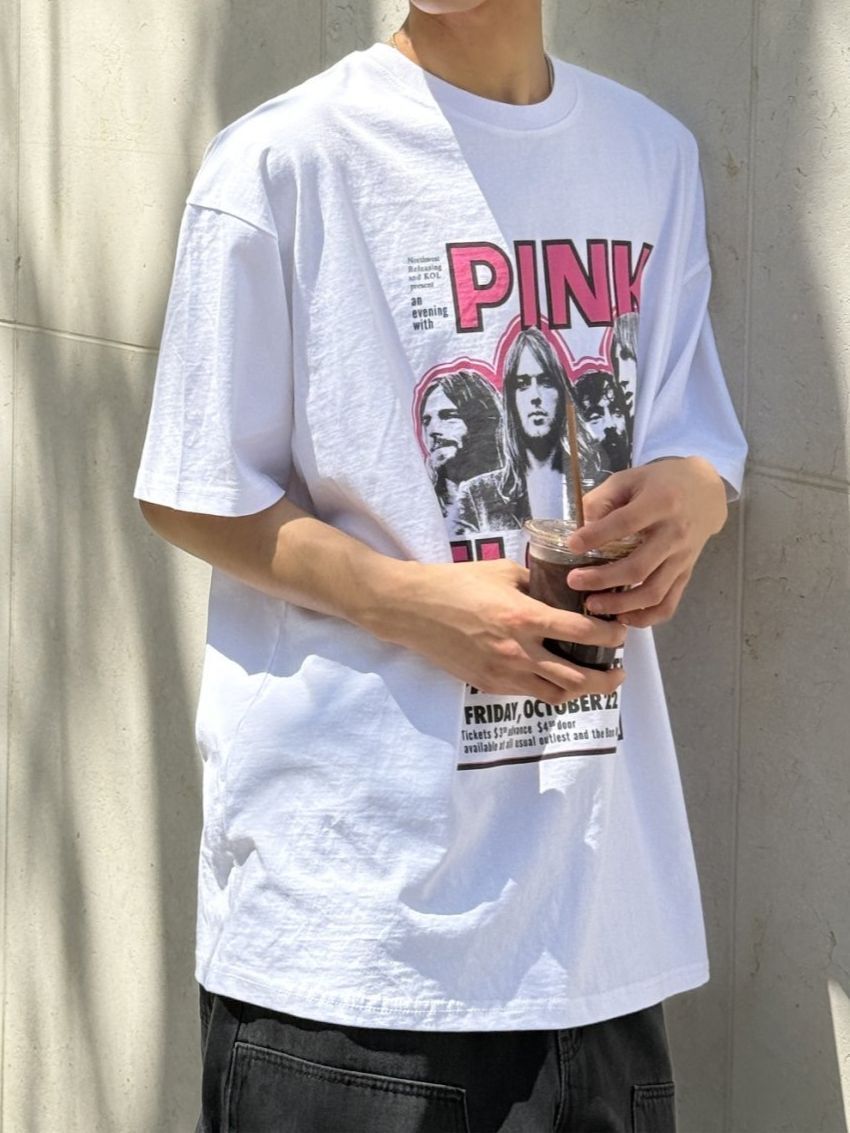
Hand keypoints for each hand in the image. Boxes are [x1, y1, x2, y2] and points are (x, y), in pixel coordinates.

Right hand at [378, 558, 625, 704]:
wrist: (412, 609)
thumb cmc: (456, 583)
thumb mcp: (503, 572)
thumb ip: (536, 584)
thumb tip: (562, 590)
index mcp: (525, 618)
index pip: (583, 633)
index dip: (611, 636)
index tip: (621, 633)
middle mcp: (519, 652)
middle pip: (578, 679)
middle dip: (608, 679)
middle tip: (619, 671)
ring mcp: (503, 674)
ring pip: (556, 695)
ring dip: (581, 690)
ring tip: (592, 679)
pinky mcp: (488, 685)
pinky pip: (528, 693)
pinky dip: (548, 688)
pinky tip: (554, 676)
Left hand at [565, 456, 727, 627]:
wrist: (705, 491)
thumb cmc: (661, 482)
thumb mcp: (630, 478)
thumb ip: (602, 499)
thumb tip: (579, 527)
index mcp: (660, 503)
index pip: (626, 523)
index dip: (597, 536)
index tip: (572, 545)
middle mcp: (674, 534)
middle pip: (638, 567)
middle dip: (602, 579)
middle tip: (574, 581)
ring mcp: (682, 558)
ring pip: (653, 592)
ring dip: (621, 605)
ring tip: (592, 605)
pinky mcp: (685, 573)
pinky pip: (669, 604)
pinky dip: (646, 617)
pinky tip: (622, 618)